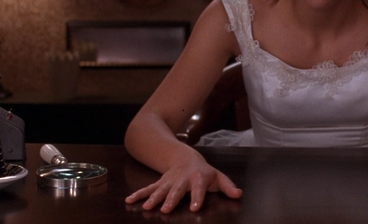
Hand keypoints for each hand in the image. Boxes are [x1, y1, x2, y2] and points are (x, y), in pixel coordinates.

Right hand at [125, 156, 241, 213]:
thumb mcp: (217, 177)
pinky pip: (148, 189)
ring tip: (147, 207)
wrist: (185, 158)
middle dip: (171, 200)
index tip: (194, 208)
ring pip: (160, 190)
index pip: (198, 188)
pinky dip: (138, 194)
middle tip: (167, 210)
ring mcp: (169, 181)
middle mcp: (182, 180)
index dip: (197, 197)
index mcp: (198, 178)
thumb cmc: (204, 172)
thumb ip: (227, 186)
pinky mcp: (159, 183)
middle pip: (176, 190)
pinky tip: (129, 201)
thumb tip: (238, 194)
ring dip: (153, 198)